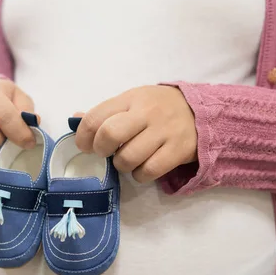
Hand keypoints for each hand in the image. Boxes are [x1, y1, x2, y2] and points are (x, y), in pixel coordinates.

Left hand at [74, 85, 197, 182]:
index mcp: (130, 98)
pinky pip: (149, 171)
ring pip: (128, 157)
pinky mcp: (179, 150)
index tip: (85, 145)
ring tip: (127, 159)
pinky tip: (142, 169)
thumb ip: (104, 112)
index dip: (83, 136)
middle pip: (110, 134)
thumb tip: (74, 119)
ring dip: (121, 165)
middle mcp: (146, 112)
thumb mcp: (131, 102)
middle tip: (105, 153)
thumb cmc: (157, 108)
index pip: (95, 117)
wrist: (201, 111)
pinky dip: (140, 175)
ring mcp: (164, 131)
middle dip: (100, 150)